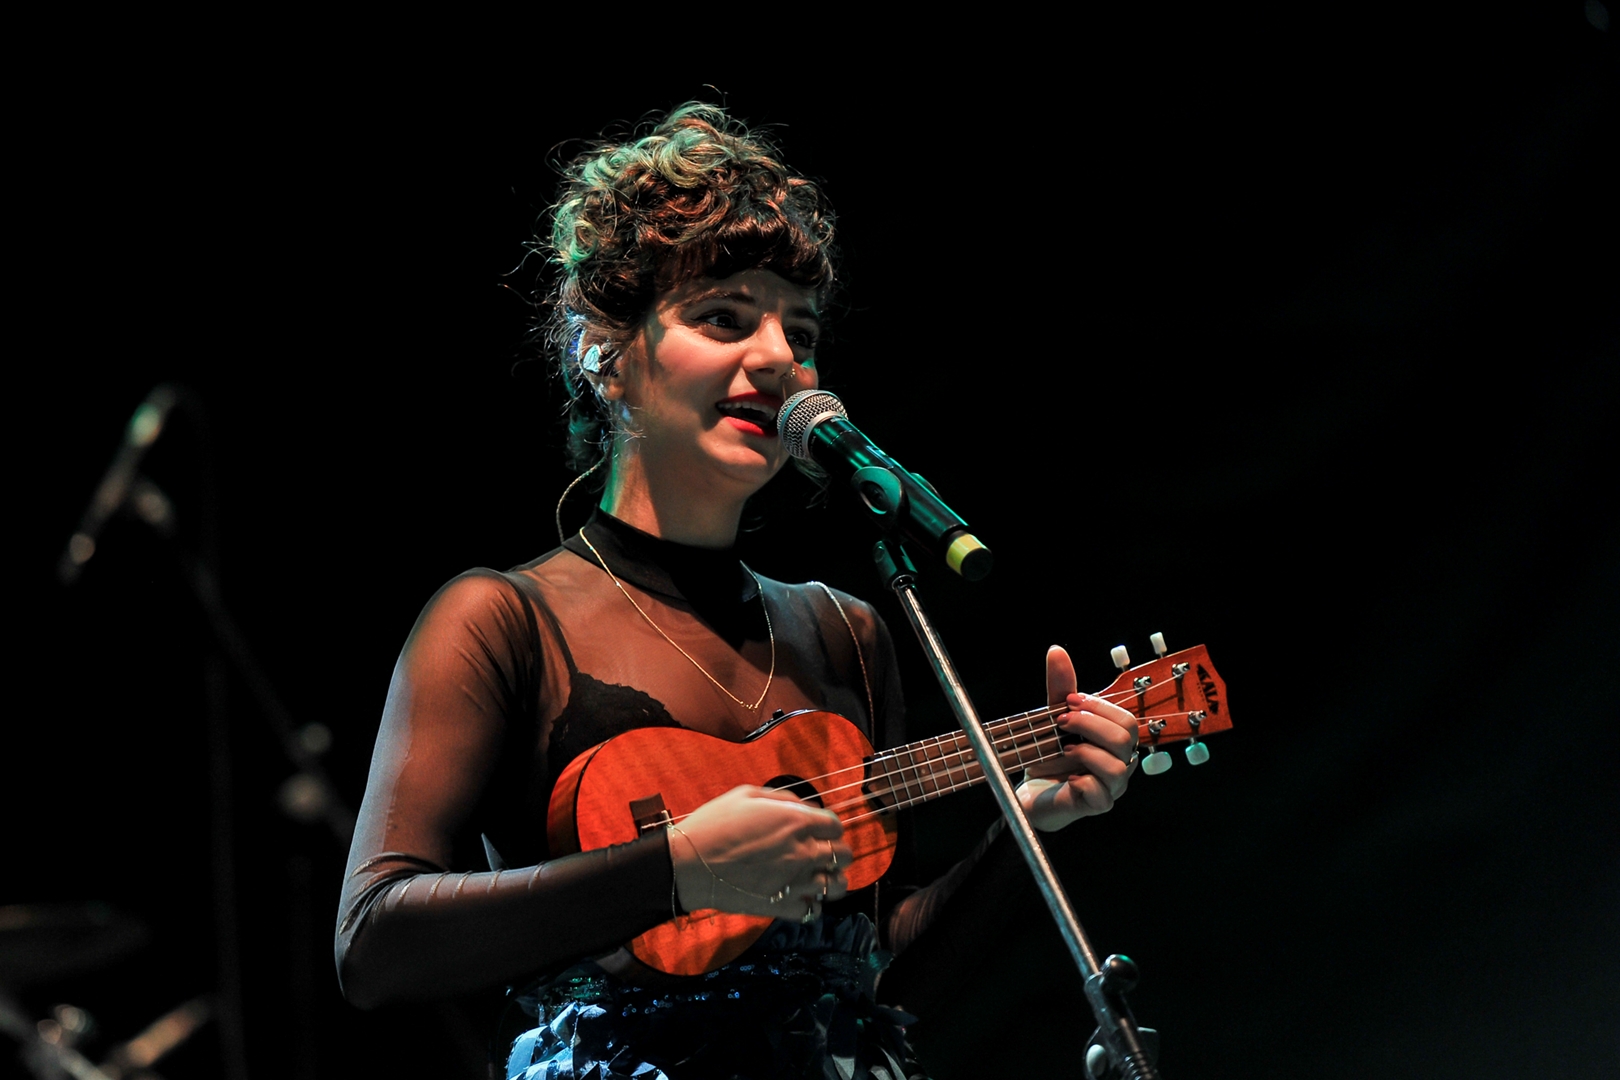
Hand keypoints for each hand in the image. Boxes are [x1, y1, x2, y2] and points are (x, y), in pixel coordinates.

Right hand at [669, 785, 851, 919]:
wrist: (689, 864)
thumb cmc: (713, 825)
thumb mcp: (746, 794)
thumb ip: (783, 799)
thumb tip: (803, 808)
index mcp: (796, 822)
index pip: (836, 826)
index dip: (828, 827)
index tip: (818, 830)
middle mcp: (803, 852)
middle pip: (844, 855)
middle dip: (835, 852)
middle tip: (819, 853)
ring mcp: (795, 882)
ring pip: (837, 886)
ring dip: (831, 880)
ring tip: (817, 877)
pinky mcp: (782, 907)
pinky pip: (813, 911)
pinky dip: (810, 905)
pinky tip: (799, 896)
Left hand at [1017, 646, 1138, 830]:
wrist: (1030, 792)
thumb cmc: (1048, 755)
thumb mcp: (1053, 717)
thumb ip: (1060, 687)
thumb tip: (1057, 650)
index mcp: (1115, 740)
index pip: (1125, 718)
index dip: (1097, 707)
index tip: (1068, 702)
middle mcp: (1121, 762)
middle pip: (1126, 736)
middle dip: (1089, 724)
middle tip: (1060, 723)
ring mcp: (1113, 786)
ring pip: (1118, 765)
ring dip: (1084, 751)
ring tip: (1063, 750)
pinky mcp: (1098, 805)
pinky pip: (1101, 792)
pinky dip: (1081, 780)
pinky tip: (1067, 776)